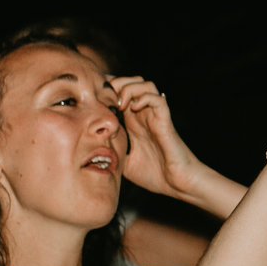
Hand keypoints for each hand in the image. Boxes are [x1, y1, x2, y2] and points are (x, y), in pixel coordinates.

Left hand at [105, 75, 207, 199]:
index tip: (93, 98)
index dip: (107, 90)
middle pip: (132, 81)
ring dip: (130, 88)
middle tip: (105, 98)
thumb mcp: (123, 162)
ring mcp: (155, 116)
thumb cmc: (155, 175)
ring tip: (120, 104)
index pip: (120, 93)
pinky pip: (157, 98)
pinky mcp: (165, 120)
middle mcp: (144, 114)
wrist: (176, 183)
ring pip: (145, 84)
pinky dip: (144, 98)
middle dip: (116, 83)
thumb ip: (111, 151)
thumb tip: (90, 150)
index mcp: (133, 122)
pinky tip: (133, 109)